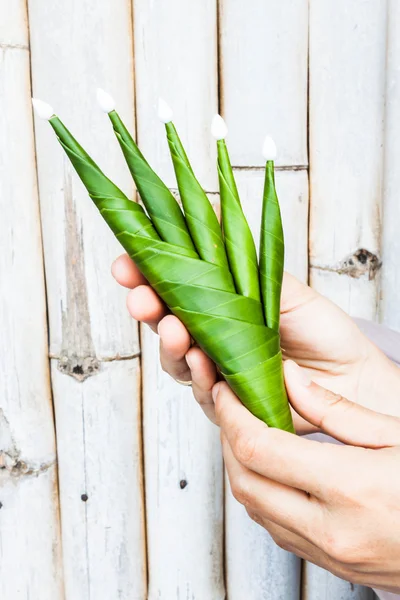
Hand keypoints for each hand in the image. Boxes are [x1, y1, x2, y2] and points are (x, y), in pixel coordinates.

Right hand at [111, 254, 399, 429]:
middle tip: (140, 298)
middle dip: (145, 307)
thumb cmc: (317, 329)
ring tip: (173, 330)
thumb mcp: (279, 286)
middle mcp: (207, 334)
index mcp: (215, 302)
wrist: (349, 375)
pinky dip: (198, 376)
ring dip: (168, 343)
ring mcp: (214, 367)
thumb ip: (241, 259)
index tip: (125, 262)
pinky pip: (202, 391)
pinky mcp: (226, 401)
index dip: (143, 273)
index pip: (170, 285)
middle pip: (161, 320)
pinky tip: (201, 363)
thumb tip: (210, 209)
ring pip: (174, 358)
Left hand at [216, 360, 399, 592]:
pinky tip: (271, 470)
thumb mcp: (396, 434)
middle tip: (231, 407)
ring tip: (247, 432)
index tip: (225, 391)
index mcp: (351, 487)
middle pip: (245, 480)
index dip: (232, 415)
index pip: (259, 448)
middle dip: (228, 439)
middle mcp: (332, 529)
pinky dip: (261, 495)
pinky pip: (275, 529)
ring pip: (254, 509)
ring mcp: (330, 554)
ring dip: (241, 468)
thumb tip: (289, 378)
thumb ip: (336, 408)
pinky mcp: (332, 566)